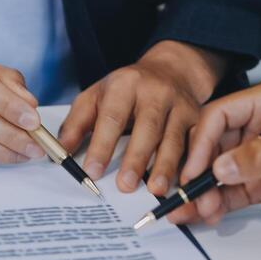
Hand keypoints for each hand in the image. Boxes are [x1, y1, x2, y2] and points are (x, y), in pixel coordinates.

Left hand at [59, 41, 225, 194]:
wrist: (172, 70)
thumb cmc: (128, 89)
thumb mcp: (97, 96)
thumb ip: (78, 122)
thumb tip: (61, 151)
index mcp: (125, 84)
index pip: (112, 116)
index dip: (102, 145)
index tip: (92, 170)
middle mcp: (156, 92)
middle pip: (147, 128)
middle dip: (136, 158)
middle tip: (125, 186)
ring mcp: (180, 105)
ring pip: (174, 138)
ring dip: (166, 166)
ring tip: (155, 190)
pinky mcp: (199, 119)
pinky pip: (196, 145)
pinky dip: (191, 165)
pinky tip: (183, 183)